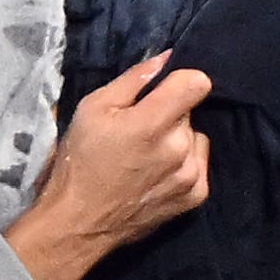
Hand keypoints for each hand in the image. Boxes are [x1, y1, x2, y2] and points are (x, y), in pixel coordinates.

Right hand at [6, 51, 212, 279]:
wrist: (80, 222)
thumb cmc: (80, 162)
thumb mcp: (93, 108)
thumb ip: (134, 79)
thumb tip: (166, 58)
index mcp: (152, 124)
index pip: (198, 83)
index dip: (180, 81)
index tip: (164, 91)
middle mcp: (179, 149)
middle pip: (190, 112)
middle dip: (169, 114)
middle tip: (139, 131)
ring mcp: (190, 175)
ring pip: (196, 138)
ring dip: (178, 141)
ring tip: (148, 156)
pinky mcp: (195, 197)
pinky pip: (200, 164)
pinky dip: (184, 164)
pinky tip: (157, 174)